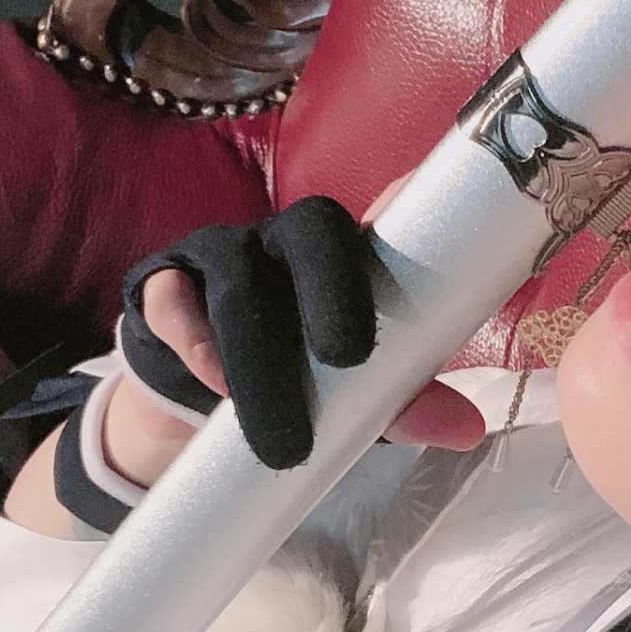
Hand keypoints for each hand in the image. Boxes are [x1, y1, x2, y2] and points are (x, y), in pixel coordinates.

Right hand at [108, 196, 483, 481]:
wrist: (189, 409)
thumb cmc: (293, 387)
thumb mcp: (354, 402)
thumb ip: (404, 406)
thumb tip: (468, 429)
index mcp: (346, 257)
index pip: (383, 212)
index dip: (408, 200)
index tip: (431, 210)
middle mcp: (286, 241)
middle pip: (314, 232)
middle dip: (333, 293)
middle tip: (351, 358)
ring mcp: (222, 254)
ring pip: (241, 281)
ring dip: (258, 356)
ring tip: (279, 431)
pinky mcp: (162, 285)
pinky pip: (170, 297)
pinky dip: (193, 340)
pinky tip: (211, 381)